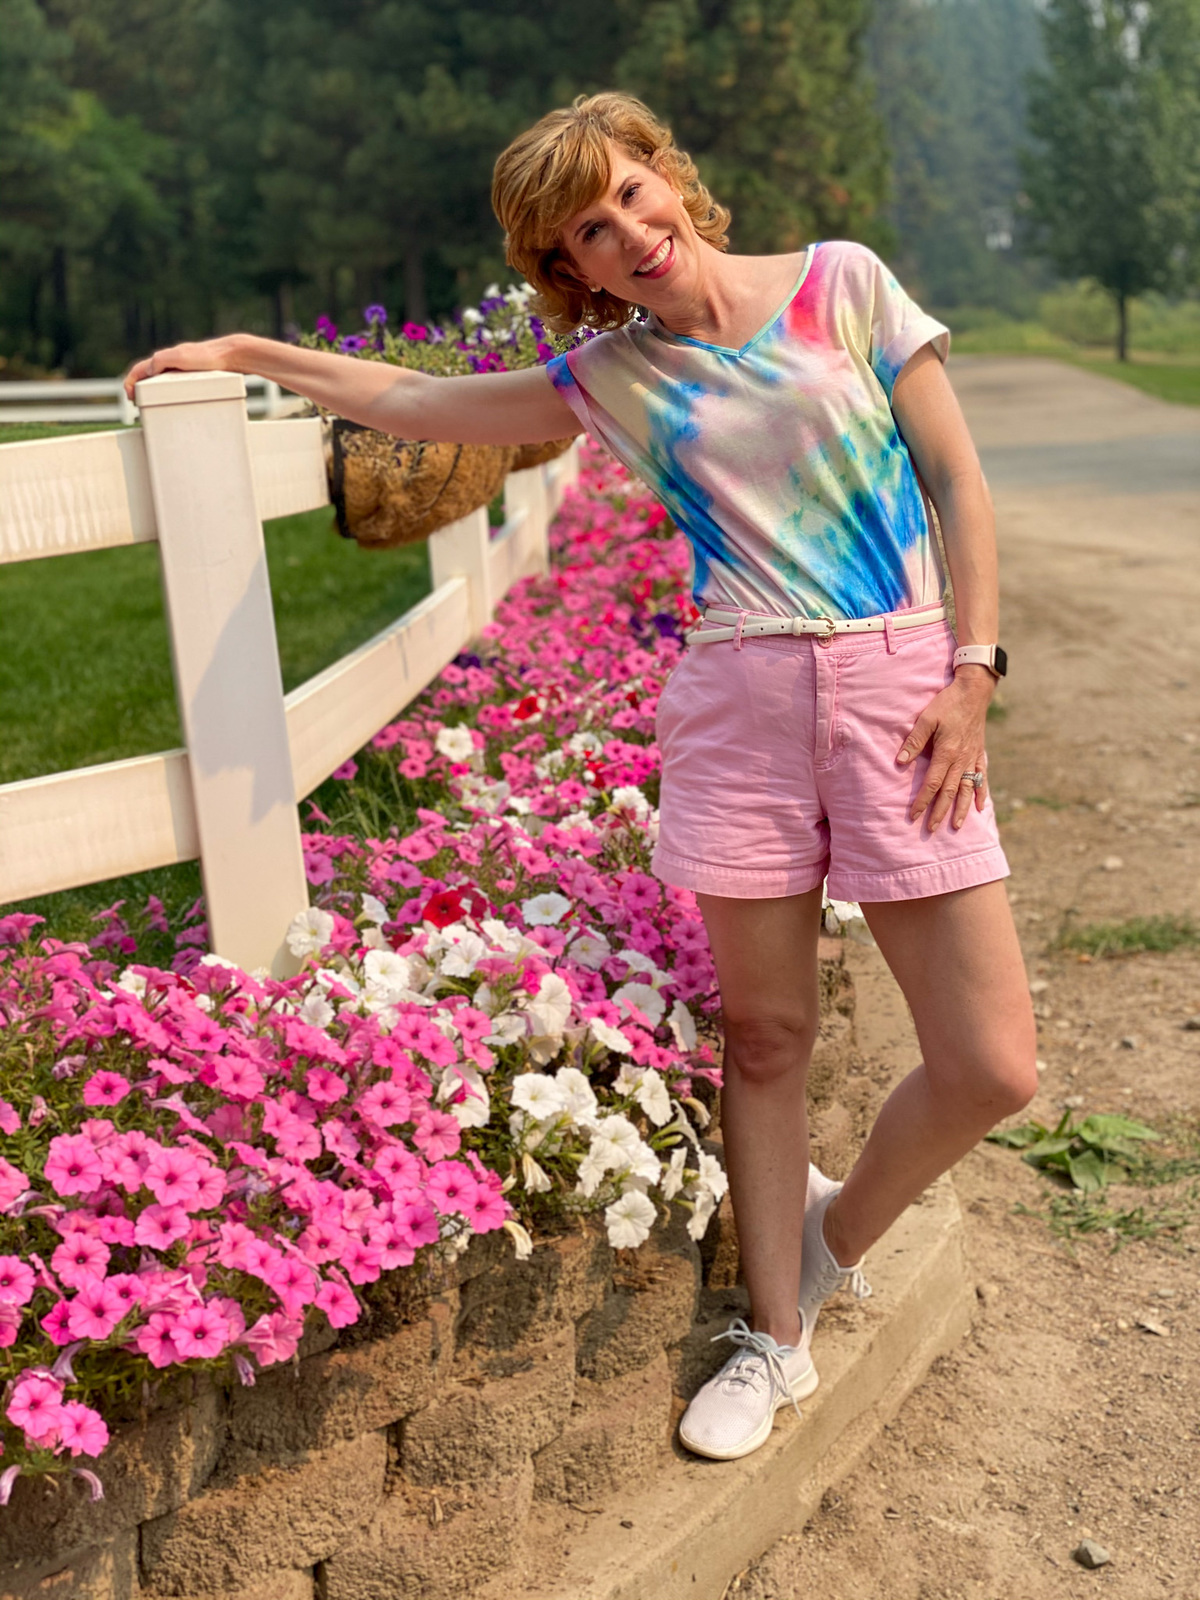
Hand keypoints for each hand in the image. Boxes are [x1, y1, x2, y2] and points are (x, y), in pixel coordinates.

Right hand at [124, 335, 242, 399]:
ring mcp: (181, 370)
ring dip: (151, 391)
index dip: (130, 383)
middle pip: (147, 375)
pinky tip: (172, 401)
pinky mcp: (192, 376)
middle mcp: (170, 363)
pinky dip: (166, 392)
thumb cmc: (208, 357)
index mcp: (163, 358)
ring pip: (160, 380)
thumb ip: (161, 361)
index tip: (130, 397)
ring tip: (150, 404)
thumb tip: (147, 371)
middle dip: (138, 389)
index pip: (139, 370)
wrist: (231, 356)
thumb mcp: (180, 357)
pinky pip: (174, 384)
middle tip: (137, 404)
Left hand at [896, 667, 992, 831]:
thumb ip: (914, 741)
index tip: (914, 815)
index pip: (933, 784)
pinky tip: (980, 807)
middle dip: (939, 812)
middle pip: (950, 792)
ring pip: (967, 789)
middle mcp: (961, 760)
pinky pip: (982, 778)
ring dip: (961, 809)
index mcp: (946, 752)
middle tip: (930, 829)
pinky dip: (981, 793)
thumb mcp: (926, 718)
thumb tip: (900, 761)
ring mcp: (972, 758)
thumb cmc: (947, 703)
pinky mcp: (980, 754)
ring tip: (956, 826)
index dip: (923, 801)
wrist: (974, 692)